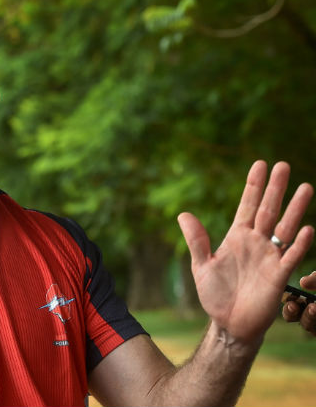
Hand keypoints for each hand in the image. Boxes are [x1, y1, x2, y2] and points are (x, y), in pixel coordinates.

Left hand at [178, 161, 313, 342]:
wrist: (229, 323)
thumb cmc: (215, 294)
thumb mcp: (201, 265)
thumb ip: (196, 240)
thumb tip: (183, 214)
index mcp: (236, 237)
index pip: (247, 206)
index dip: (253, 186)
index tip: (260, 164)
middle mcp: (256, 242)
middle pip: (268, 210)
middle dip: (275, 189)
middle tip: (283, 165)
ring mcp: (269, 257)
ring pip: (284, 228)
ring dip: (294, 209)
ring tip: (305, 187)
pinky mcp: (278, 276)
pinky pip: (291, 257)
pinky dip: (299, 244)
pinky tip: (306, 229)